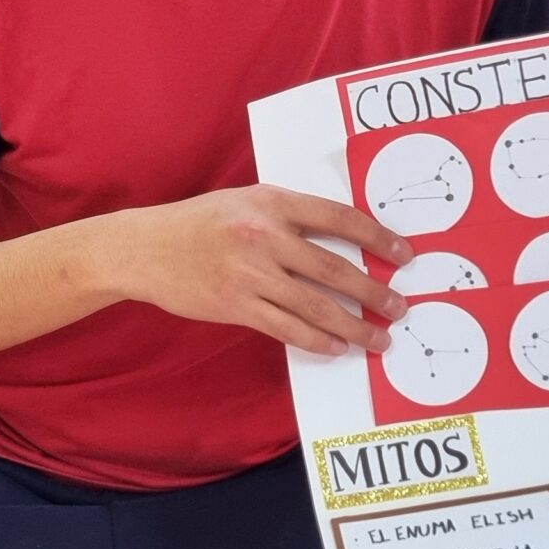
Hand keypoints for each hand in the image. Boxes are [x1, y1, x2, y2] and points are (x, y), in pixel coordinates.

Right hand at [107, 187, 411, 357]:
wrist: (144, 248)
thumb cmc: (198, 223)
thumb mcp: (244, 201)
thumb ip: (287, 215)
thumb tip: (339, 238)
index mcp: (272, 202)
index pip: (339, 218)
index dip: (377, 238)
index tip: (403, 254)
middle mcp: (264, 237)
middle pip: (335, 268)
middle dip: (374, 292)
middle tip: (399, 307)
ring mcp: (250, 274)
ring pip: (316, 305)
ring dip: (355, 325)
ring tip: (379, 337)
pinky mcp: (236, 306)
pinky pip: (287, 328)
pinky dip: (317, 340)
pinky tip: (338, 346)